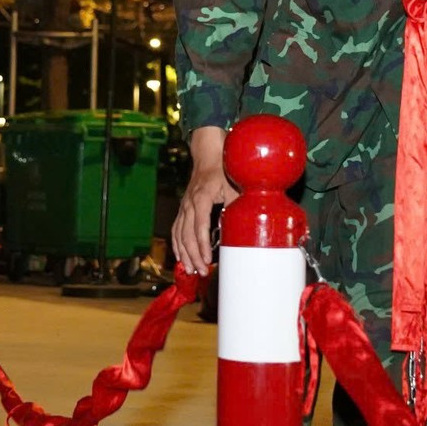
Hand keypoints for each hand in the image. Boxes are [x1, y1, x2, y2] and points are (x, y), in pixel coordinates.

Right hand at [172, 127, 237, 276]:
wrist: (209, 153)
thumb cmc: (225, 168)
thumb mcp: (236, 184)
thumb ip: (239, 205)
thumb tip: (250, 225)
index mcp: (201, 198)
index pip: (199, 227)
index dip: (202, 246)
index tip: (207, 260)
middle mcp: (189, 203)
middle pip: (187, 235)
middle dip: (193, 256)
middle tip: (201, 272)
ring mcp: (184, 206)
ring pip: (179, 234)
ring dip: (184, 254)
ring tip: (191, 270)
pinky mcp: (183, 208)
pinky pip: (176, 229)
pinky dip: (177, 245)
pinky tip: (181, 257)